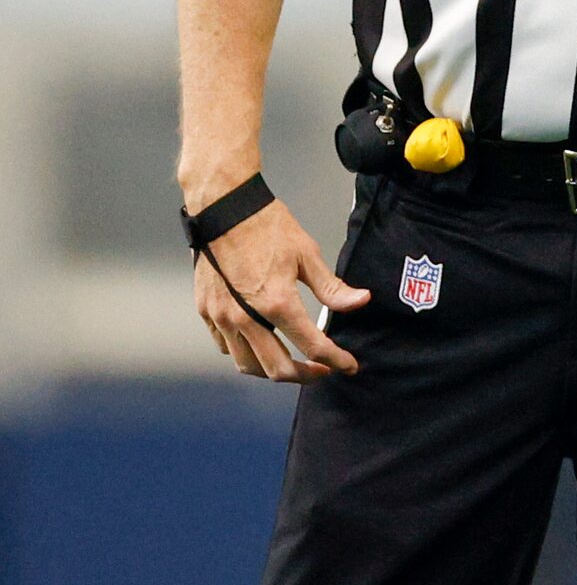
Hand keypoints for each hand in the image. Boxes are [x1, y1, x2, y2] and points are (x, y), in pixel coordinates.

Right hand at [191, 198, 368, 382]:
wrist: (224, 209)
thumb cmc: (267, 227)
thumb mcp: (307, 254)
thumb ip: (332, 287)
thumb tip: (361, 302)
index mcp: (277, 303)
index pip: (313, 345)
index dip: (336, 360)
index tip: (349, 366)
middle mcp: (246, 317)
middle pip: (276, 368)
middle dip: (304, 376)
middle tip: (323, 370)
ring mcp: (222, 317)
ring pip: (247, 364)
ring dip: (272, 370)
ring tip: (293, 362)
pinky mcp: (207, 312)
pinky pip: (225, 346)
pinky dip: (245, 353)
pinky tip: (261, 343)